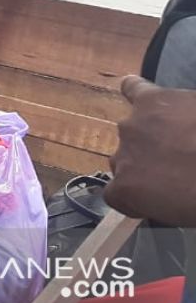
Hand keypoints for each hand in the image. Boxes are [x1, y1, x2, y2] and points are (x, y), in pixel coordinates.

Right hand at [104, 75, 195, 226]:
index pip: (116, 194)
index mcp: (126, 190)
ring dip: (154, 135)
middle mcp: (121, 156)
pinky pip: (133, 89)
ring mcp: (134, 125)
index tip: (161, 195)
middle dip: (149, 164)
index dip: (140, 194)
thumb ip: (166, 201)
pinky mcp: (151, 100)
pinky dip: (135, 90)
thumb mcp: (183, 212)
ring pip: (134, 130)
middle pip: (125, 161)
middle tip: (181, 168)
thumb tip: (172, 193)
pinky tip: (137, 90)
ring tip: (186, 138)